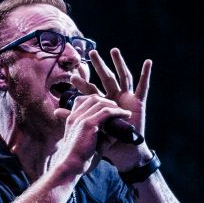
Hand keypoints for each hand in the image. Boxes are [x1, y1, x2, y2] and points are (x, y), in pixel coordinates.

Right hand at [51, 90, 133, 177]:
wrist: (71, 167)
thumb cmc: (80, 158)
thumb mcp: (90, 143)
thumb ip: (102, 135)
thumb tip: (116, 131)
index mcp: (71, 119)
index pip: (83, 100)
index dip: (97, 101)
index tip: (109, 108)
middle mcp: (75, 116)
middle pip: (93, 98)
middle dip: (107, 101)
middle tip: (118, 109)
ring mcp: (81, 119)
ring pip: (100, 103)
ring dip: (115, 106)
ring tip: (124, 113)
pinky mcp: (88, 124)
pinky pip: (106, 112)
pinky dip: (118, 112)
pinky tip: (126, 115)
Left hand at [56, 48, 152, 171]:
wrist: (124, 152)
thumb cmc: (108, 141)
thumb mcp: (89, 126)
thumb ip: (74, 116)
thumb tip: (55, 110)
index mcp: (103, 103)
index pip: (92, 89)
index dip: (83, 81)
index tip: (73, 73)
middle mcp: (115, 97)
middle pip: (106, 78)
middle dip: (99, 65)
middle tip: (91, 53)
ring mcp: (127, 98)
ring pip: (123, 77)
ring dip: (119, 63)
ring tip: (114, 50)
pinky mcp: (138, 102)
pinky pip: (143, 86)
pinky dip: (146, 74)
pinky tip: (148, 62)